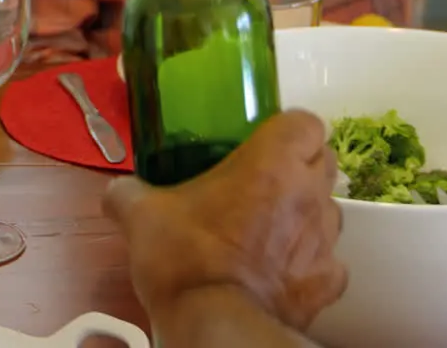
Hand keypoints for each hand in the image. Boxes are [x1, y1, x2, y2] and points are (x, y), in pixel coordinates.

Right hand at [103, 110, 346, 330]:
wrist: (215, 322)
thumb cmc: (184, 256)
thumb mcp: (141, 214)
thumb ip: (129, 192)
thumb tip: (118, 191)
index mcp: (271, 163)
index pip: (305, 122)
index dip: (286, 128)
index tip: (261, 141)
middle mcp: (308, 194)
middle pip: (324, 161)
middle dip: (299, 164)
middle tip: (259, 179)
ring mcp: (325, 241)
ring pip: (328, 210)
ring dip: (304, 211)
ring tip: (268, 226)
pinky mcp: (328, 283)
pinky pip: (327, 261)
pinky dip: (307, 261)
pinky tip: (278, 269)